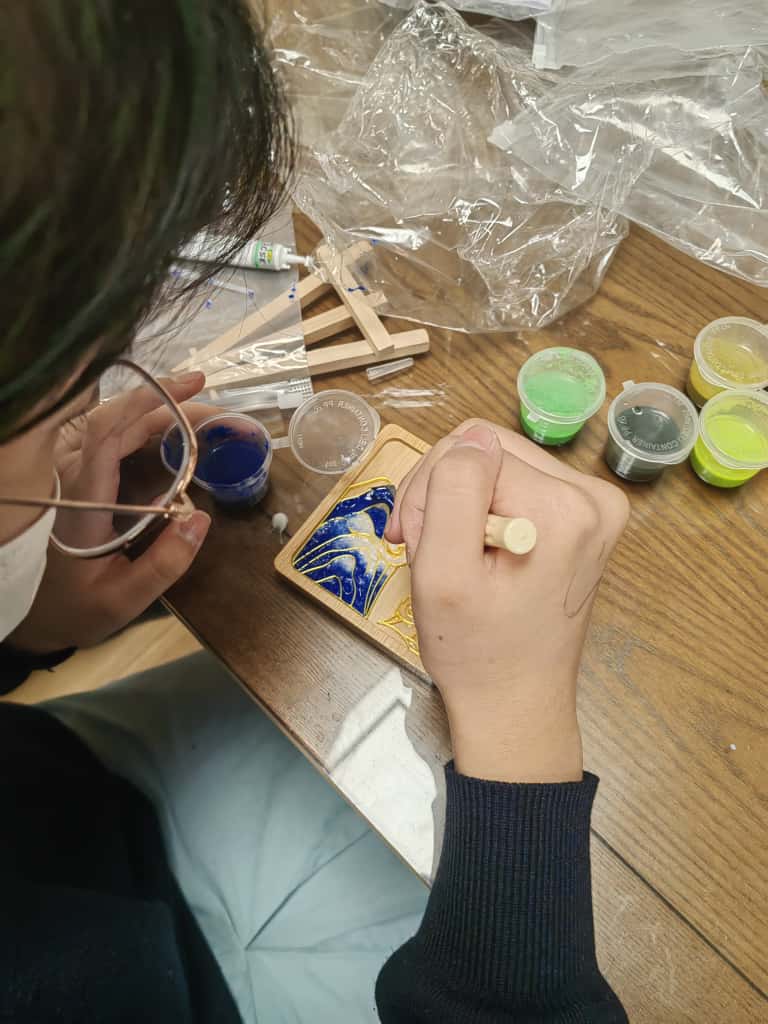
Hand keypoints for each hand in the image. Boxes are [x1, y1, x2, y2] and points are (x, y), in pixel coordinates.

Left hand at [8, 372, 213, 653]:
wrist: (27, 615)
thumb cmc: (71, 608)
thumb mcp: (120, 600)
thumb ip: (163, 564)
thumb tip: (201, 519)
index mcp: (83, 497)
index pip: (110, 430)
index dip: (149, 401)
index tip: (193, 388)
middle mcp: (75, 475)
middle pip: (122, 421)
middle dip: (176, 408)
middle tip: (225, 417)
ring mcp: (76, 474)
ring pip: (118, 426)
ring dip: (164, 417)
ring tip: (210, 422)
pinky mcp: (82, 479)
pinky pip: (115, 441)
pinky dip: (150, 431)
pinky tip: (179, 436)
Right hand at [386, 420, 629, 783]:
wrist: (515, 703)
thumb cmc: (475, 651)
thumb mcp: (443, 572)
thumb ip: (453, 490)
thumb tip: (470, 440)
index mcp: (566, 505)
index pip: (470, 448)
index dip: (428, 491)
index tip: (414, 543)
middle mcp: (593, 496)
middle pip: (487, 449)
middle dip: (441, 493)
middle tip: (424, 548)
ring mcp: (595, 507)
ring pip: (497, 464)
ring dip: (458, 503)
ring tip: (450, 556)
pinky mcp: (584, 519)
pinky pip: (515, 485)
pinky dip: (482, 512)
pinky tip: (474, 553)